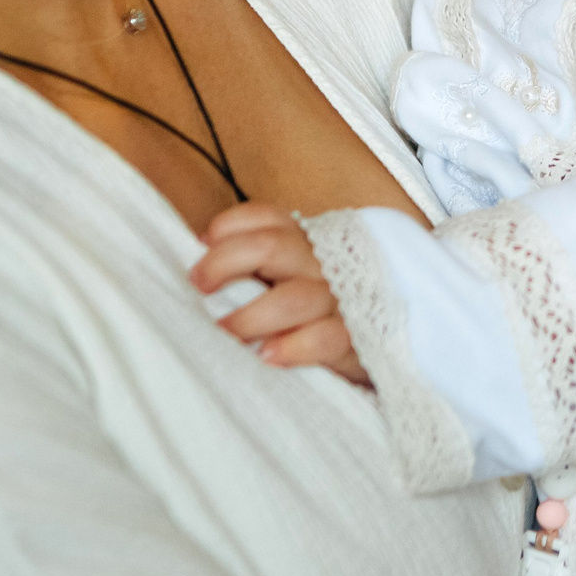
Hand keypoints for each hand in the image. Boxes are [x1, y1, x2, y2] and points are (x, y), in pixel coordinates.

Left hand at [190, 203, 369, 386]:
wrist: (380, 334)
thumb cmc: (313, 305)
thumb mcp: (287, 273)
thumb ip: (250, 262)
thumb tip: (195, 253)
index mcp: (302, 240)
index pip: (264, 217)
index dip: (227, 229)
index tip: (201, 255)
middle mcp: (321, 262)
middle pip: (270, 246)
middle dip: (224, 264)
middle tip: (200, 289)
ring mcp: (339, 299)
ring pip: (293, 298)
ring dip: (250, 317)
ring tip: (226, 334)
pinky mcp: (353, 337)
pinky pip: (324, 338)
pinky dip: (292, 347)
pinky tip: (267, 357)